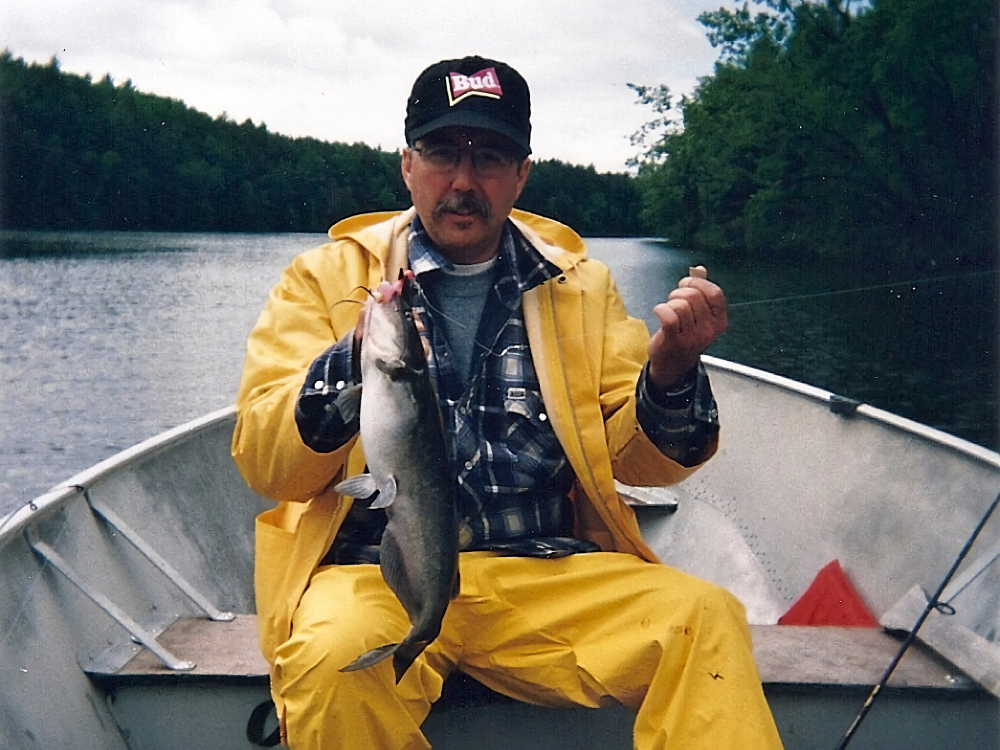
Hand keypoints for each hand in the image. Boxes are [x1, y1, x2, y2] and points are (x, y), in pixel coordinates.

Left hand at [647, 266, 727, 388]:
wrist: (673, 365)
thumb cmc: (685, 335)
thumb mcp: (699, 315)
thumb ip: (701, 291)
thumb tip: (700, 269)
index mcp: (719, 321)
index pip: (715, 293)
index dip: (699, 283)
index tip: (687, 283)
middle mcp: (709, 330)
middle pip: (694, 296)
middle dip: (679, 292)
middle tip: (674, 298)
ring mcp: (693, 337)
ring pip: (680, 305)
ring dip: (669, 302)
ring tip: (668, 309)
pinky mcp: (676, 341)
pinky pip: (669, 316)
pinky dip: (661, 309)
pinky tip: (659, 311)